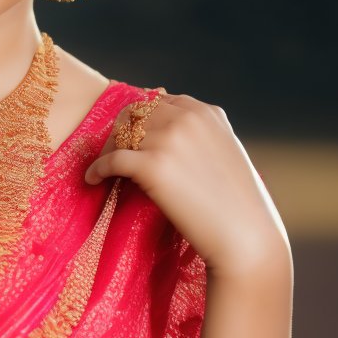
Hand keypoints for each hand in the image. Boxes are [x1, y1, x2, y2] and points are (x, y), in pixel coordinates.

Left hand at [84, 91, 290, 277]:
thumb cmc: (238, 205)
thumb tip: (168, 139)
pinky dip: (97, 168)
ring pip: (120, 133)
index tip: (131, 138)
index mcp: (206, 113)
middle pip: (134, 113)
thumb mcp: (226, 155)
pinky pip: (111, 159)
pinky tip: (93, 179)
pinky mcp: (153, 165)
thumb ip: (201, 138)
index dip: (140, 120)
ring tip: (103, 170)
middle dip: (120, 132)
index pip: (159, 101)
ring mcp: (169, 139)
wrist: (244, 235)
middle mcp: (187, 118)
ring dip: (107, 150)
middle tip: (113, 155)